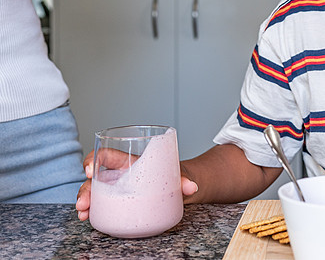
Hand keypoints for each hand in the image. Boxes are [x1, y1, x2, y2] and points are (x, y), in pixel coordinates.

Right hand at [75, 150, 199, 220]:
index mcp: (129, 161)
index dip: (94, 159)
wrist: (178, 187)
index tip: (90, 170)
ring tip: (83, 213)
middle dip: (86, 188)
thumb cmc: (174, 174)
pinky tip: (87, 218)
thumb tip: (191, 187)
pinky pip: (101, 206)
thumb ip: (183, 179)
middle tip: (84, 202)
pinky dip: (93, 211)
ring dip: (85, 201)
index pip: (106, 154)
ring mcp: (116, 189)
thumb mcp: (178, 174)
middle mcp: (119, 174)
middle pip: (95, 177)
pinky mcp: (118, 203)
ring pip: (94, 192)